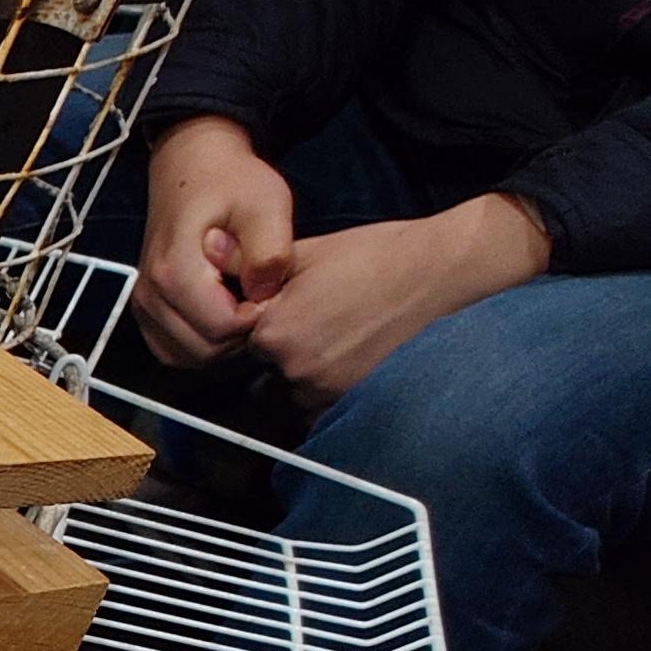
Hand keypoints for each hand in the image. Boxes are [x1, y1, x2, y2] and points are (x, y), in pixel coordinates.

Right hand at [136, 116, 294, 364]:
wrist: (190, 168)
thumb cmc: (230, 182)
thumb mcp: (265, 202)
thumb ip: (269, 250)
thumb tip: (265, 295)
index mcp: (175, 270)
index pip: (222, 327)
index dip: (258, 315)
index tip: (272, 285)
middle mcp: (150, 294)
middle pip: (206, 349)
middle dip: (242, 332)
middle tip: (262, 294)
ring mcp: (144, 305)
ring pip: (190, 355)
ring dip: (224, 342)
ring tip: (245, 303)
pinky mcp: (146, 311)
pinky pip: (175, 350)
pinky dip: (204, 344)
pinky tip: (224, 314)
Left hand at [246, 193, 550, 403]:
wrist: (443, 271)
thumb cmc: (378, 255)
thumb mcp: (307, 252)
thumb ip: (251, 264)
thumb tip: (208, 255)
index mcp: (274, 332)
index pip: (247, 338)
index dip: (270, 318)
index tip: (296, 302)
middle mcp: (295, 369)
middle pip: (272, 364)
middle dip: (291, 342)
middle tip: (330, 312)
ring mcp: (327, 390)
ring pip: (300, 383)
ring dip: (314, 363)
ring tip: (350, 327)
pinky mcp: (357, 399)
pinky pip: (328, 398)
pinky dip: (338, 378)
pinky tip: (361, 345)